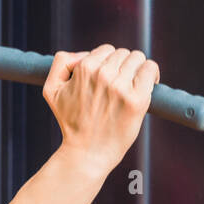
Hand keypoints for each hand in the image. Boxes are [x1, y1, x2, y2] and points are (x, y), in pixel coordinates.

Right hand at [43, 45, 158, 175]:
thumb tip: (85, 54)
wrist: (87, 153)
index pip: (105, 50)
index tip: (108, 78)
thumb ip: (61, 63)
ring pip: (138, 58)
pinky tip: (149, 84)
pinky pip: (150, 69)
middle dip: (121, 66)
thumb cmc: (71, 123)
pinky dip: (151, 73)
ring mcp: (121, 87)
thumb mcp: (52, 91)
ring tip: (133, 86)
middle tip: (119, 86)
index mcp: (84, 69)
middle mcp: (103, 75)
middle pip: (123, 53)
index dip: (107, 63)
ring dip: (136, 69)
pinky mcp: (137, 99)